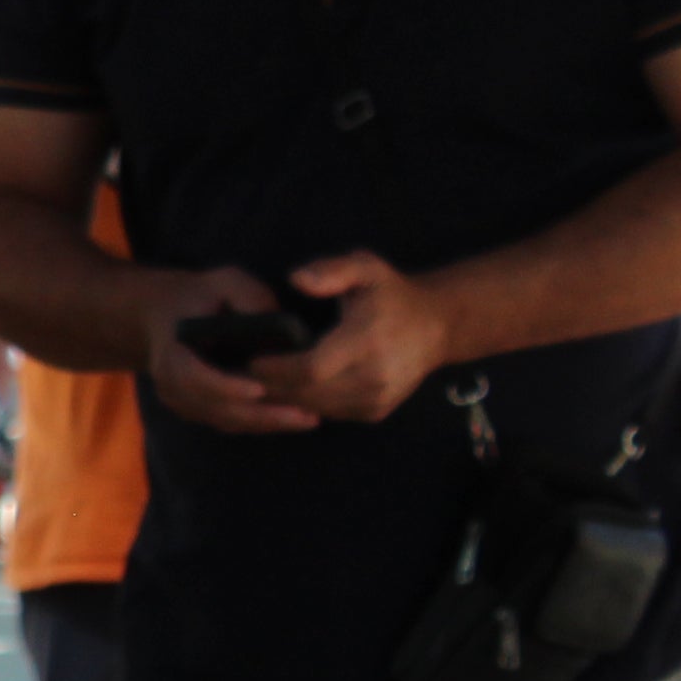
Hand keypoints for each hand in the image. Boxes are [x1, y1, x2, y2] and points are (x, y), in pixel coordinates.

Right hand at [138, 266, 324, 436]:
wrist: (167, 312)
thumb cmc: (203, 296)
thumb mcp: (226, 282)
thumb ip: (250, 298)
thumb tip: (280, 324)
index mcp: (171, 352)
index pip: (193, 377)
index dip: (226, 386)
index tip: (259, 389)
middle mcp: (170, 385)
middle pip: (217, 410)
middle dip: (262, 416)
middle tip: (305, 417)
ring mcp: (182, 403)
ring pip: (227, 422)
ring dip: (267, 423)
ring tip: (308, 419)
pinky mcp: (198, 411)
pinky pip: (230, 423)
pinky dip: (261, 423)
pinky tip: (293, 418)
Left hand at [252, 251, 451, 424]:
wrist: (436, 326)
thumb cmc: (391, 294)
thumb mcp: (365, 267)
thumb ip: (330, 270)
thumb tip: (296, 279)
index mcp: (368, 340)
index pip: (311, 367)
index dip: (277, 368)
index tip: (251, 359)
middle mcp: (375, 376)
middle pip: (309, 393)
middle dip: (272, 386)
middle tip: (243, 373)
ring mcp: (378, 398)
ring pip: (317, 408)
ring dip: (284, 398)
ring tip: (257, 382)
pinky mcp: (376, 411)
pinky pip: (331, 413)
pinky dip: (306, 404)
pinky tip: (287, 389)